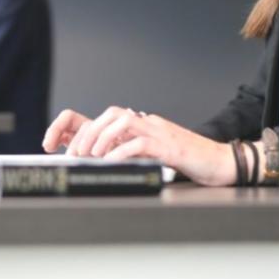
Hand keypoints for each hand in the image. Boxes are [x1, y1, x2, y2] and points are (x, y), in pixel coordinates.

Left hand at [42, 106, 237, 185]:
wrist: (223, 164)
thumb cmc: (191, 163)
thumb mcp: (155, 157)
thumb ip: (132, 153)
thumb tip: (102, 161)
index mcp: (144, 126)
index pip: (107, 116)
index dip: (78, 126)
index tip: (54, 142)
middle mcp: (150, 124)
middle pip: (112, 113)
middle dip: (88, 132)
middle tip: (76, 153)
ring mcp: (161, 132)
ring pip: (123, 120)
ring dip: (102, 137)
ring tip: (91, 156)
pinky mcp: (170, 147)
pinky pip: (140, 142)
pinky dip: (122, 151)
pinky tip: (111, 162)